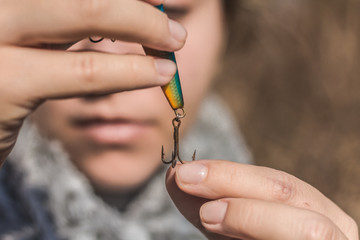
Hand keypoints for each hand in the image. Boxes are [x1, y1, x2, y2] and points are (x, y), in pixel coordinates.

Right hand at [0, 0, 186, 164]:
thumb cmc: (0, 68)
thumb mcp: (29, 31)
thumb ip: (68, 17)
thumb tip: (134, 8)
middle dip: (138, 4)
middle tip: (173, 25)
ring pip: (86, 11)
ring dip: (143, 26)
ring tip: (175, 43)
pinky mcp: (2, 83)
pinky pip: (83, 70)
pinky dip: (130, 70)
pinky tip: (158, 73)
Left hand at [166, 160, 358, 238]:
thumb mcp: (232, 230)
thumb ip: (210, 206)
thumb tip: (175, 176)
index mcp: (314, 211)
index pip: (276, 182)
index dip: (229, 173)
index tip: (183, 171)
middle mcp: (336, 228)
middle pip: (290, 192)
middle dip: (233, 181)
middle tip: (186, 177)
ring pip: (309, 227)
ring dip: (252, 215)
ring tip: (208, 214)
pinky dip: (262, 232)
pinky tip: (225, 233)